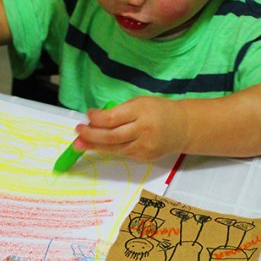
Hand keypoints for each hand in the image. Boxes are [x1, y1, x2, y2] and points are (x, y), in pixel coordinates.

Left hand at [73, 96, 187, 160]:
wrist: (183, 127)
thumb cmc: (158, 110)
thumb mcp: (140, 103)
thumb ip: (119, 112)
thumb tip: (94, 121)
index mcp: (141, 111)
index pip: (113, 118)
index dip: (96, 119)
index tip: (87, 116)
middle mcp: (143, 129)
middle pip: (111, 136)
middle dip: (90, 136)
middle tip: (77, 133)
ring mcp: (145, 146)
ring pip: (114, 148)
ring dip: (95, 146)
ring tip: (80, 144)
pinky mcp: (145, 157)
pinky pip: (123, 153)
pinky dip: (110, 148)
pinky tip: (100, 145)